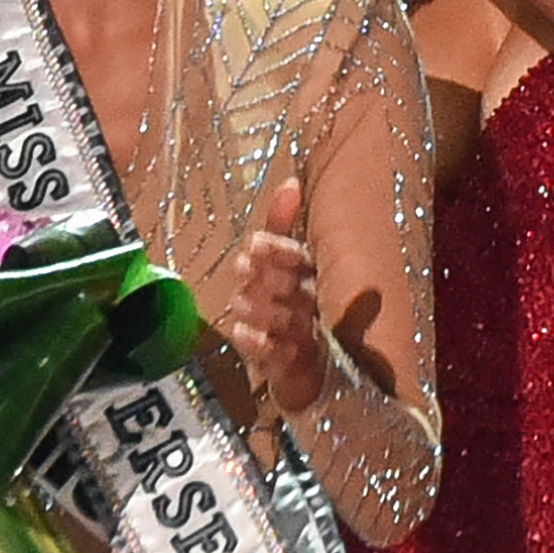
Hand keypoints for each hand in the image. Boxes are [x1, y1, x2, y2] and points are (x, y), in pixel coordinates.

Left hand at [217, 179, 326, 416]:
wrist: (305, 371)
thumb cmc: (290, 305)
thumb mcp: (277, 261)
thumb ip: (281, 223)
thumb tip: (290, 182)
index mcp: (313, 277)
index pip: (301, 258)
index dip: (280, 250)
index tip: (255, 244)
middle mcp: (314, 305)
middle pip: (296, 288)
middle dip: (270, 276)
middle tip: (244, 266)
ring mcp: (306, 339)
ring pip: (288, 321)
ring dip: (264, 309)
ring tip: (239, 300)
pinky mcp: (293, 370)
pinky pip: (278, 357)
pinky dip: (259, 345)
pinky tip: (240, 333)